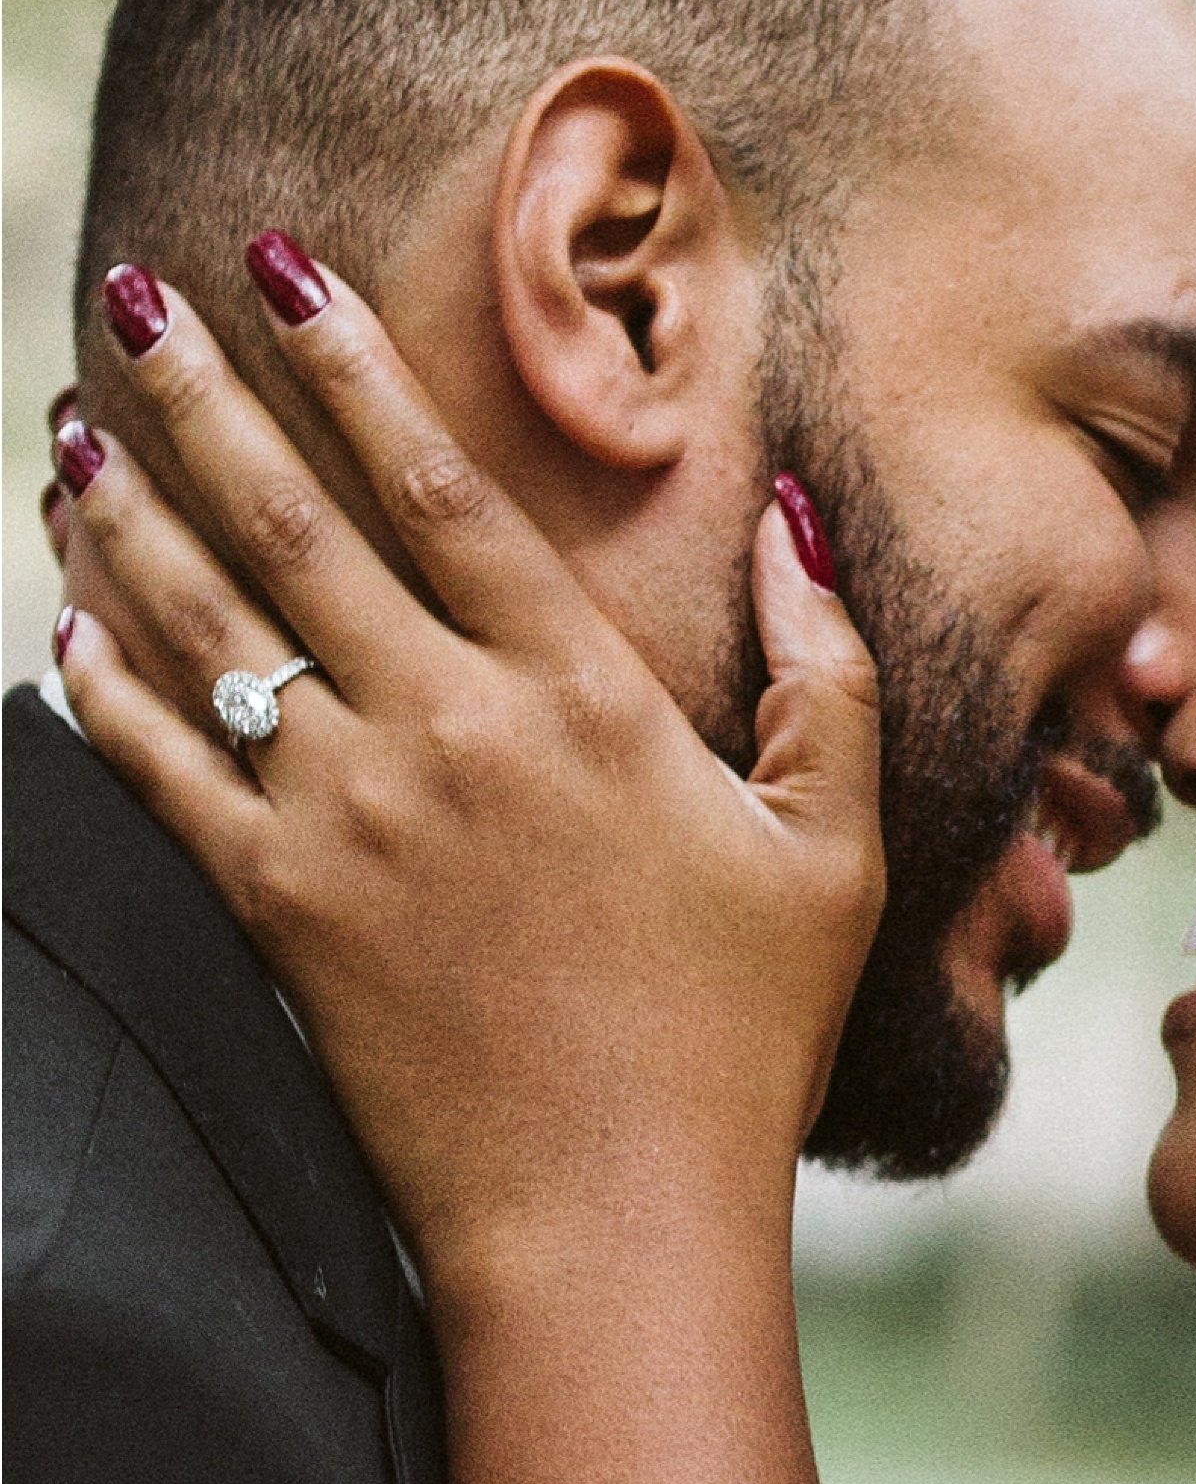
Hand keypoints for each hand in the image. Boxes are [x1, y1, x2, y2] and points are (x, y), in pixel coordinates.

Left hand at [53, 254, 883, 1304]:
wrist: (612, 1219)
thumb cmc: (737, 1034)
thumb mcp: (830, 845)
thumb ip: (822, 672)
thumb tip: (794, 519)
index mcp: (580, 695)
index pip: (439, 484)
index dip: (350, 359)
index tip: (280, 264)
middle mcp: (448, 729)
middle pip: (294, 518)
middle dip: (203, 389)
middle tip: (130, 290)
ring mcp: (348, 820)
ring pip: (206, 626)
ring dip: (127, 510)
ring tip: (67, 424)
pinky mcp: (277, 912)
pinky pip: (157, 772)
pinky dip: (98, 686)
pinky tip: (57, 618)